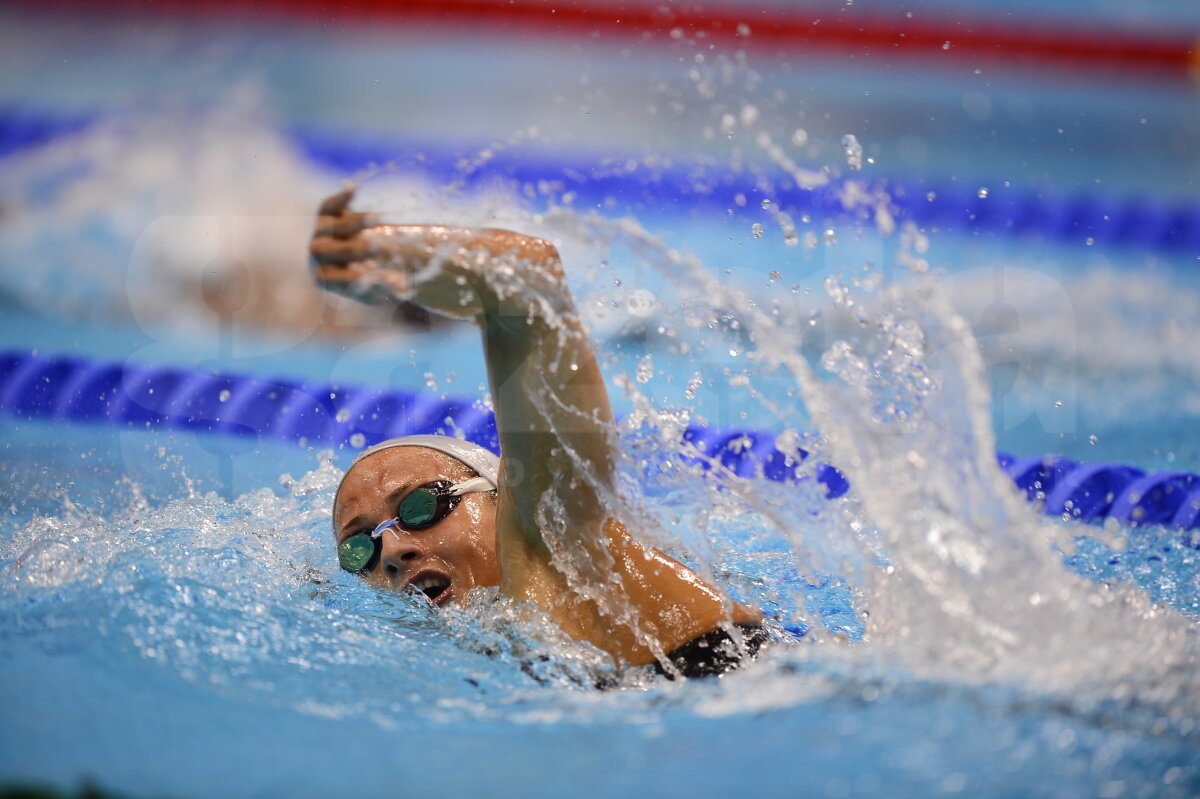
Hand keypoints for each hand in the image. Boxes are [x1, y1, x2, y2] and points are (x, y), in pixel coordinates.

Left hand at [310, 186, 402, 302]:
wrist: (359, 256)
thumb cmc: (370, 275)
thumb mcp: (379, 285)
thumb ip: (388, 286)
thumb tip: (400, 286)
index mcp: (324, 278)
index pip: (336, 279)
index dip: (355, 278)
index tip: (378, 278)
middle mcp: (316, 255)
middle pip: (328, 251)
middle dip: (354, 249)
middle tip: (379, 246)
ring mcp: (319, 233)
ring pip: (330, 227)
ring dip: (353, 223)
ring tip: (376, 219)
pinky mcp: (326, 215)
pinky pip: (329, 205)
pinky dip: (342, 197)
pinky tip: (353, 187)